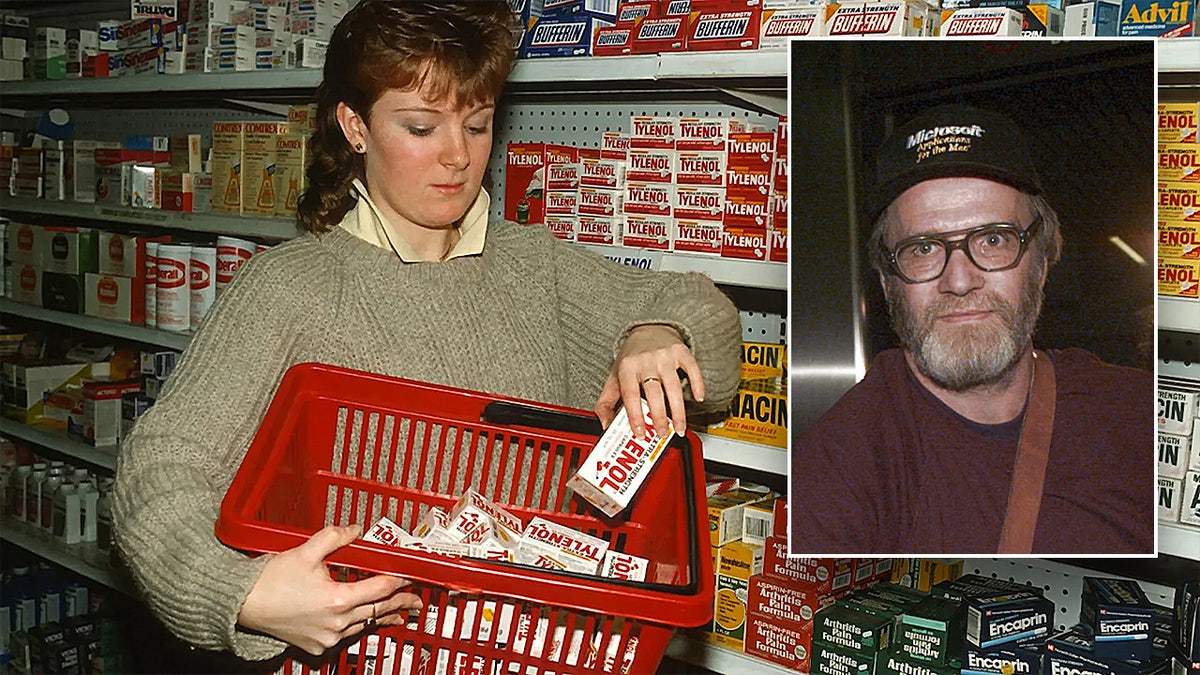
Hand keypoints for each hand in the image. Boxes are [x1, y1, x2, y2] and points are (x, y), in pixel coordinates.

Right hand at [237, 524, 422, 654]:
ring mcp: (327, 637)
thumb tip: (355, 530)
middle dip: (400, 604)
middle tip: (416, 601)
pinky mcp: (317, 645)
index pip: (380, 589)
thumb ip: (334, 537)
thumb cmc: (270, 581)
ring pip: (364, 625)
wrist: (243, 605)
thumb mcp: (305, 551)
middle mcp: (336, 622)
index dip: (399, 581)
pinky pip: (346, 635)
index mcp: (337, 599)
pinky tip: (365, 622)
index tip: (410, 576)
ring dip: (381, 616)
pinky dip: (359, 626)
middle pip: (378, 611)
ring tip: (398, 614)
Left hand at [595, 324, 704, 437]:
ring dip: (678, 411)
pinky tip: (698, 398)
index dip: (635, 415)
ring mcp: (664, 356)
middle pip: (654, 393)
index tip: (640, 432)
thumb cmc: (632, 358)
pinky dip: (697, 384)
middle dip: (659, 417)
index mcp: (627, 367)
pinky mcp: (681, 351)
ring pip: (674, 386)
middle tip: (662, 434)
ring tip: (679, 427)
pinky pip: (692, 369)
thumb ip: (606, 402)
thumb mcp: (615, 377)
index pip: (630, 395)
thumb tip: (604, 424)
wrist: (648, 329)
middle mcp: (645, 360)